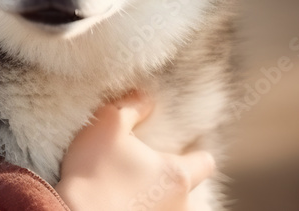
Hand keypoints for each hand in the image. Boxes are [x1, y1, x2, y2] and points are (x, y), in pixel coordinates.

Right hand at [55, 92, 215, 210]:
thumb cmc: (93, 170)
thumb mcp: (107, 124)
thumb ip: (131, 106)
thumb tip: (145, 98)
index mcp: (176, 173)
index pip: (205, 163)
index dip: (193, 155)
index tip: (178, 150)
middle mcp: (180, 204)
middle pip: (189, 190)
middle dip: (172, 181)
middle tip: (144, 171)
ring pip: (172, 207)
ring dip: (158, 199)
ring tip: (132, 192)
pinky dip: (143, 209)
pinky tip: (123, 204)